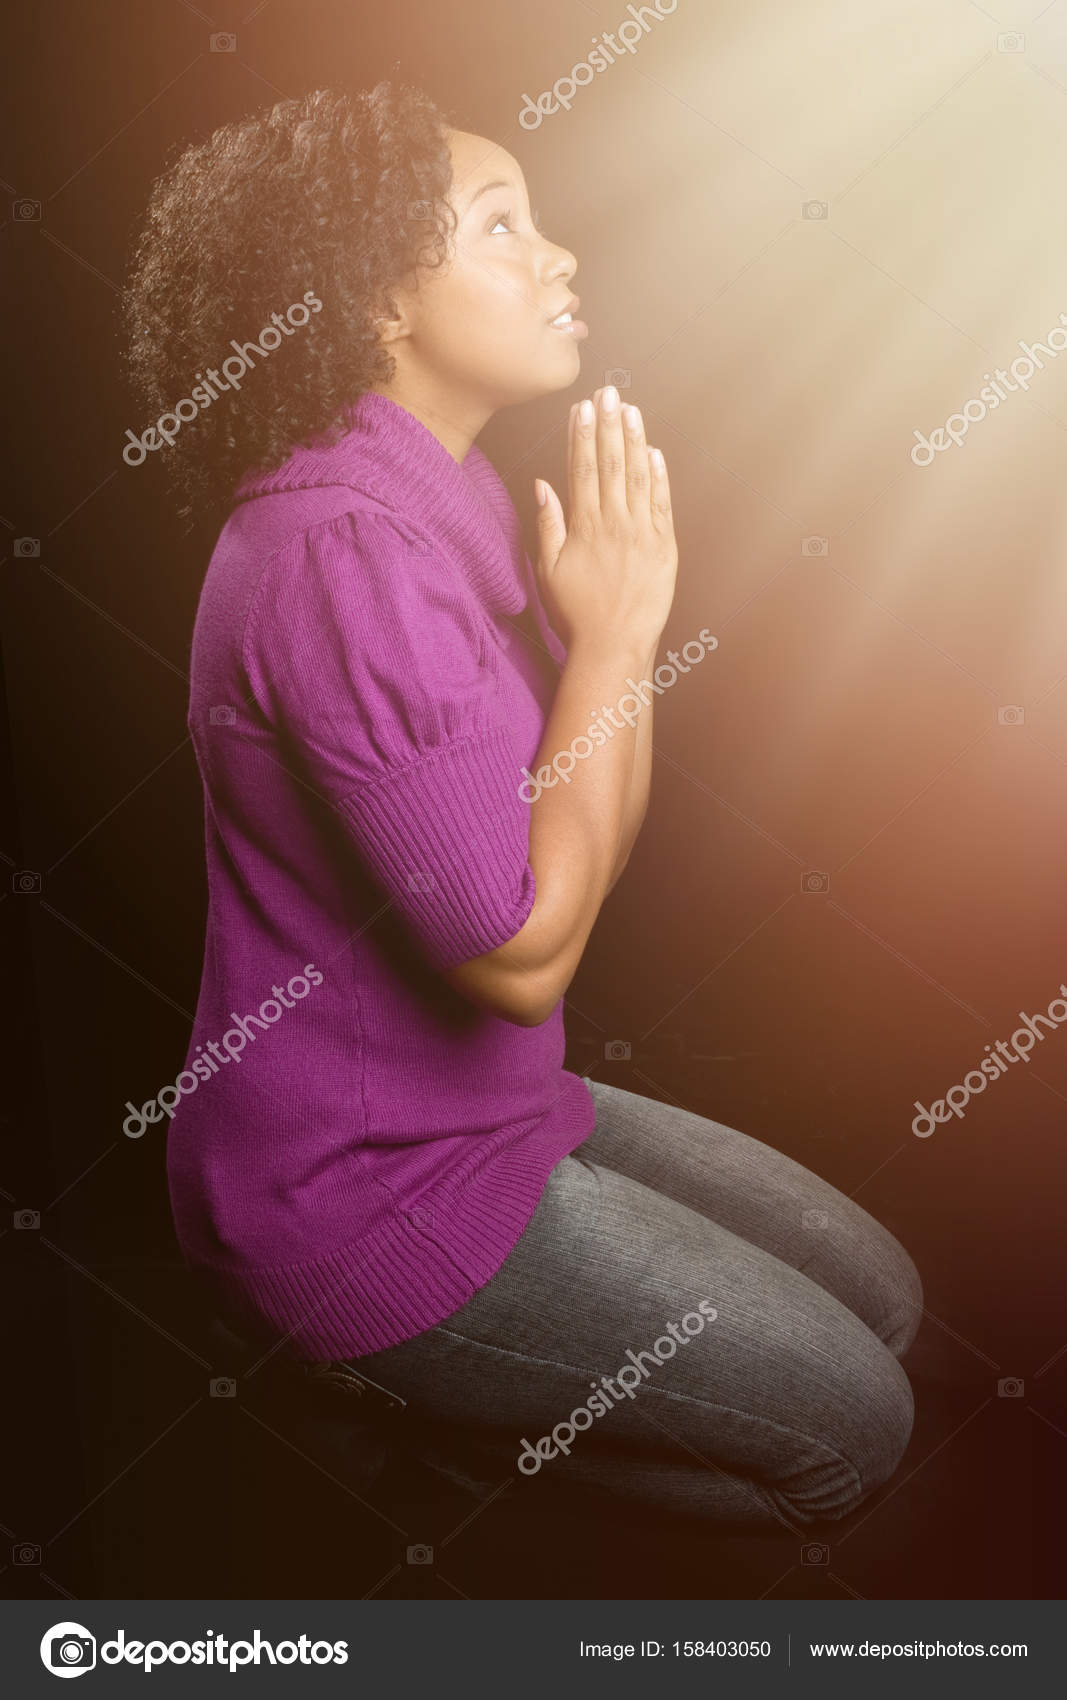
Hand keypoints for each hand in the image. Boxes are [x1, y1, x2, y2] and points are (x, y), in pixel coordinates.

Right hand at [533, 387, 677, 656]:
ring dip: (634, 440)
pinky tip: (654, 451)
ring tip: (629, 410)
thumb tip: (541, 484)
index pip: (582, 469)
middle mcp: (614, 523)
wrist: (614, 646)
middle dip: (608, 425)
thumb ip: (547, 524)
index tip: (582, 407)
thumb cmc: (576, 613)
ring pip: (638, 476)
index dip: (582, 435)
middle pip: (611, 463)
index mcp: (584, 527)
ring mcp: (643, 533)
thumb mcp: (548, 570)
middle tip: (607, 392)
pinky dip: (659, 476)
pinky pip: (662, 503)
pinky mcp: (665, 547)